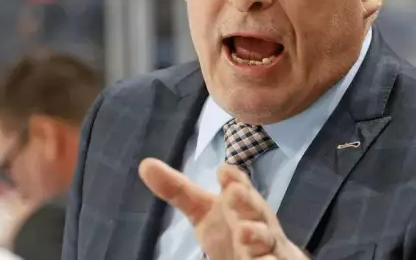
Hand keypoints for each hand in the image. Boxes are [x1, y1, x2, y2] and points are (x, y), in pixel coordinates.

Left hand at [139, 158, 307, 259]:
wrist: (269, 259)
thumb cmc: (233, 230)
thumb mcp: (203, 212)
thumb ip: (178, 191)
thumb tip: (145, 164)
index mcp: (242, 206)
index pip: (239, 188)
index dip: (233, 179)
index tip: (223, 171)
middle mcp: (259, 223)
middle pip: (256, 211)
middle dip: (246, 201)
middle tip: (233, 195)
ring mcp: (270, 247)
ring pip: (268, 241)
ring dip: (257, 236)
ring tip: (244, 233)